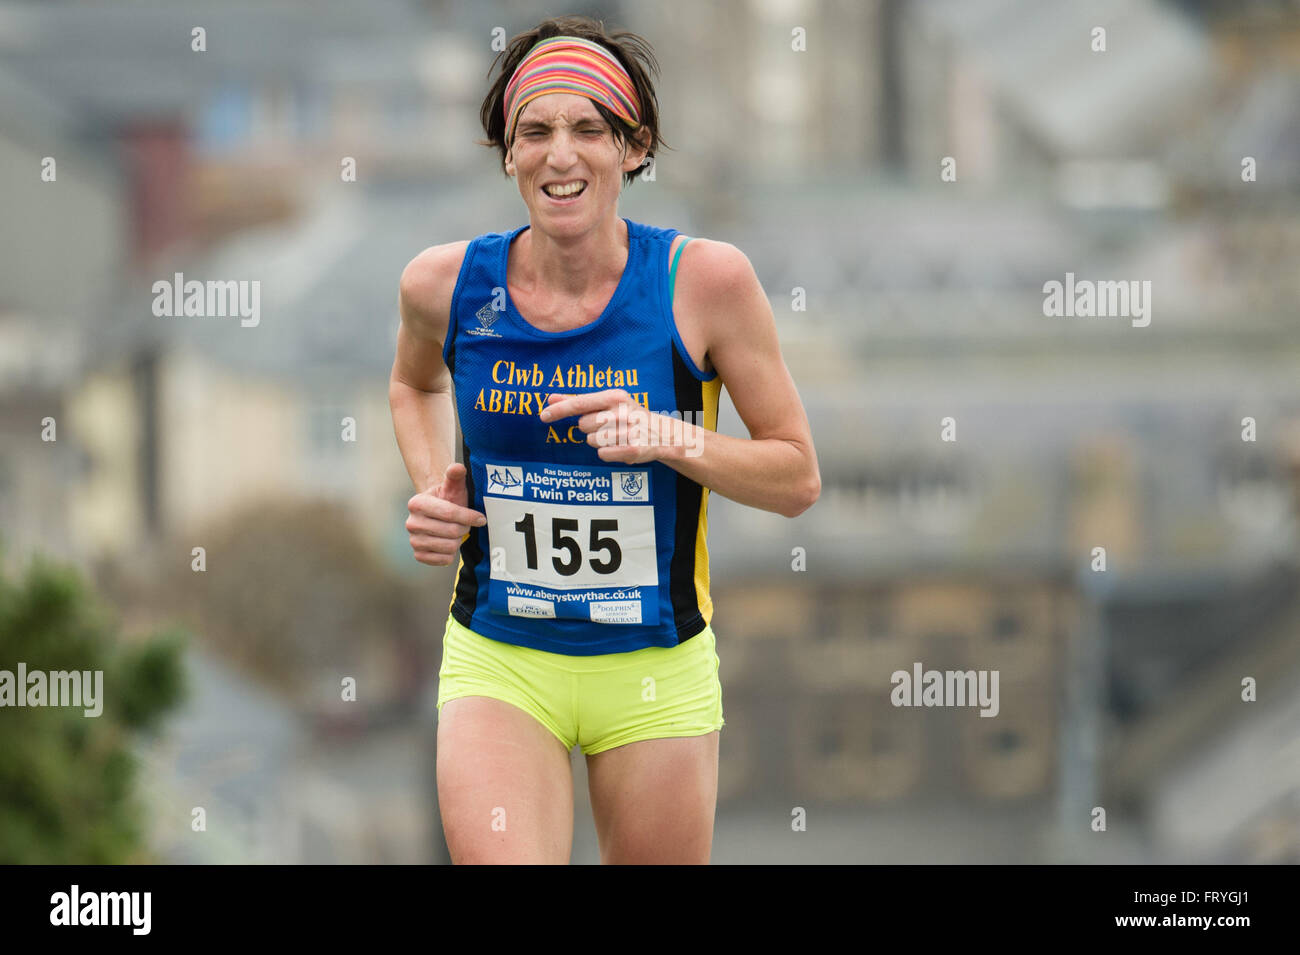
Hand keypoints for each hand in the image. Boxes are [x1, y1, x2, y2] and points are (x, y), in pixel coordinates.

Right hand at [405, 462, 486, 566]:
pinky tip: (448, 542)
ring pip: (449, 546)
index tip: (481, 518)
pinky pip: (443, 559)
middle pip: (451, 531)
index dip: (469, 516)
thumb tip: (457, 467)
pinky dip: (451, 553)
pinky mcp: (419, 555)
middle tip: (464, 523)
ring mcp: (413, 540)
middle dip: (463, 527)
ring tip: (455, 532)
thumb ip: (455, 475)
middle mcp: (411, 523)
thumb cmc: (447, 499)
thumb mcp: (452, 486)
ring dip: (458, 540)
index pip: (449, 513)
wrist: (437, 514)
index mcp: (417, 503)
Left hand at [540, 389, 672, 463]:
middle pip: (583, 425)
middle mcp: (622, 412)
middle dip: (590, 428)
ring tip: (616, 436)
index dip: (560, 410)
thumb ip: (578, 401)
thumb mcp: (608, 403)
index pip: (580, 403)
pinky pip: (602, 454)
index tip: (543, 415)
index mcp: (615, 397)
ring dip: (599, 442)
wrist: (661, 434)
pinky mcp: (632, 449)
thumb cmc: (628, 416)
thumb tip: (550, 398)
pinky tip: (619, 447)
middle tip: (607, 426)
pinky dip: (607, 453)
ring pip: (592, 441)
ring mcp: (628, 431)